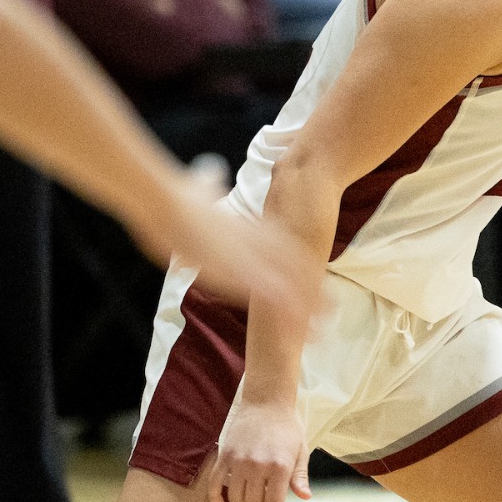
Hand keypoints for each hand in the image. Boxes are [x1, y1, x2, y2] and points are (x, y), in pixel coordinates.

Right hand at [132, 177, 319, 329]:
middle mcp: (259, 242)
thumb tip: (211, 173)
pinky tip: (297, 326)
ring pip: (292, 283)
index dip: (303, 269)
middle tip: (332, 311)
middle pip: (298, 268)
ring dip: (307, 307)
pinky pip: (272, 295)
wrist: (170, 205)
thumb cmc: (179, 199)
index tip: (316, 284)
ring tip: (324, 327)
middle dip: (315, 292)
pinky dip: (286, 310)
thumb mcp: (202, 190)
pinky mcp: (242, 272)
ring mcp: (254, 258)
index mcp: (252, 227)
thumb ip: (211, 187)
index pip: (288, 249)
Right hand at [208, 397, 310, 501]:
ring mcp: (239, 461)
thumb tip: (305, 497)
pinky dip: (216, 499)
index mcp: (280, 467)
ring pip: (236, 498)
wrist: (267, 400)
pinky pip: (215, 484)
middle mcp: (258, 466)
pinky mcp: (225, 454)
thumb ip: (300, 476)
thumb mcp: (300, 450)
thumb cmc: (288, 426)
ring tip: (249, 501)